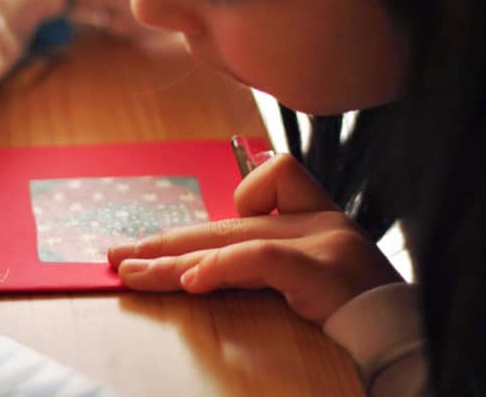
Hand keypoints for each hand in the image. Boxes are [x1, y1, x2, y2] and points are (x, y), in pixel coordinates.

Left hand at [107, 154, 400, 323]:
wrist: (400, 335)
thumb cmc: (349, 306)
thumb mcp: (305, 271)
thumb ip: (262, 255)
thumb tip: (196, 261)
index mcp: (311, 213)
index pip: (261, 185)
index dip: (221, 210)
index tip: (181, 245)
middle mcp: (314, 218)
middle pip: (225, 224)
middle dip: (168, 241)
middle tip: (120, 255)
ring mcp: (320, 238)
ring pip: (231, 239)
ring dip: (174, 259)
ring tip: (132, 272)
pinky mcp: (322, 266)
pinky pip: (261, 257)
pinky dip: (221, 268)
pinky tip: (190, 282)